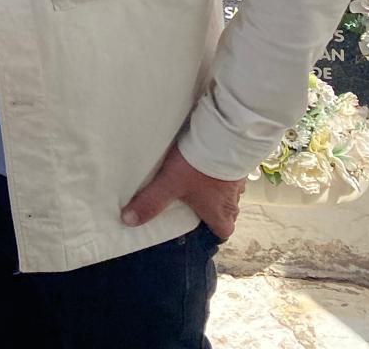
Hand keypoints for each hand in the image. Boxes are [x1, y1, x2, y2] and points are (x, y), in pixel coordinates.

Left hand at [121, 143, 244, 239]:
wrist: (222, 137)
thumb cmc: (198, 166)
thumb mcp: (170, 185)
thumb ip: (151, 202)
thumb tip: (129, 220)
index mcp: (220, 212)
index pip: (223, 232)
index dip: (212, 230)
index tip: (199, 226)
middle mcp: (233, 200)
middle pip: (226, 213)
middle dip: (212, 210)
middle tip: (195, 203)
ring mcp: (238, 182)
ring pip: (229, 193)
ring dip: (216, 190)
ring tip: (199, 181)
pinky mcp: (238, 164)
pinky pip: (231, 174)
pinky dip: (220, 172)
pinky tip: (208, 162)